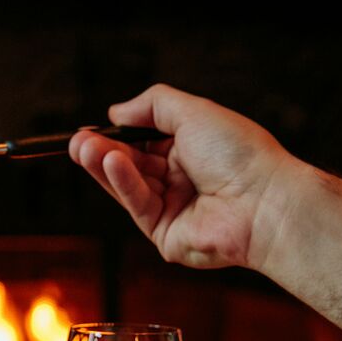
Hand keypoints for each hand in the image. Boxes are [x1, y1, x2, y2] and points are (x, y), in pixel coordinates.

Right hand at [68, 84, 300, 271]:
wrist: (264, 201)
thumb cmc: (240, 154)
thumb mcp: (193, 112)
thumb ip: (152, 106)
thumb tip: (115, 111)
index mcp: (191, 150)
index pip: (144, 142)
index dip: (117, 135)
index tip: (90, 129)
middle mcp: (181, 179)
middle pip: (131, 165)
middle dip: (102, 152)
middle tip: (77, 142)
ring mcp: (173, 208)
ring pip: (129, 186)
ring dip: (105, 166)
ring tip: (83, 148)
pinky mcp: (166, 235)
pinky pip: (139, 205)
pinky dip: (124, 183)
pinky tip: (111, 163)